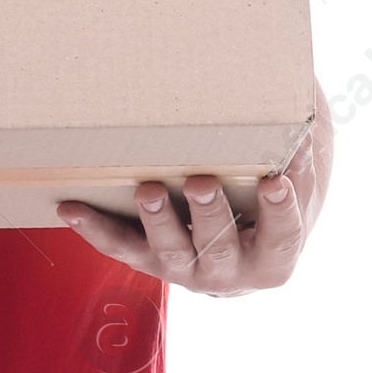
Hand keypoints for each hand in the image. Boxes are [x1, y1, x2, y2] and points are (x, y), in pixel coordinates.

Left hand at [58, 93, 331, 295]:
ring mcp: (187, 272)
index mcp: (273, 258)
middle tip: (201, 182)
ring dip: (157, 222)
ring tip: (146, 190)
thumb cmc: (269, 204)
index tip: (275, 181)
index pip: (282, 235)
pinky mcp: (150, 263)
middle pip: (220, 248)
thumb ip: (297, 149)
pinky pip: (121, 248)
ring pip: (170, 253)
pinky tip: (70, 206)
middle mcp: (230, 275)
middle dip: (209, 215)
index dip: (280, 211)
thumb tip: (301, 97)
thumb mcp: (293, 182)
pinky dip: (95, 228)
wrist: (242, 252)